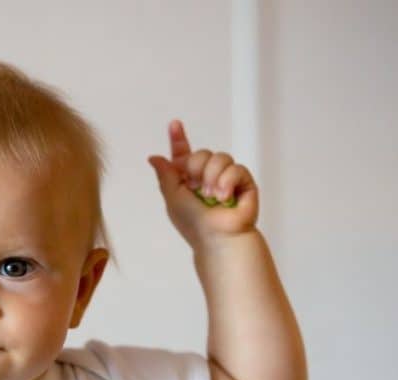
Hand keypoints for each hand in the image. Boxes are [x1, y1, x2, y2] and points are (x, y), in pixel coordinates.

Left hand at [148, 119, 258, 248]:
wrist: (216, 237)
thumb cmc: (194, 224)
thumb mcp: (172, 197)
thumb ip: (165, 174)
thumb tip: (154, 157)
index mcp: (188, 180)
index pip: (184, 154)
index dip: (179, 139)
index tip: (174, 124)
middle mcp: (207, 176)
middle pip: (202, 153)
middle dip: (197, 169)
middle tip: (197, 189)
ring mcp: (226, 178)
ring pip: (220, 157)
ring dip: (212, 177)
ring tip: (212, 197)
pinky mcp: (243, 182)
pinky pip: (236, 167)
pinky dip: (227, 182)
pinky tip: (225, 197)